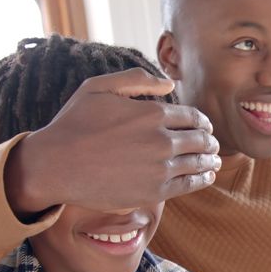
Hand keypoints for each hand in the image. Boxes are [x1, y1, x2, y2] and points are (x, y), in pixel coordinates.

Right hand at [6, 68, 219, 217]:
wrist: (56, 165)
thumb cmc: (74, 124)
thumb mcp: (99, 87)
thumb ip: (136, 79)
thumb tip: (170, 85)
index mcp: (152, 113)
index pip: (193, 117)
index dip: (203, 122)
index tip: (205, 127)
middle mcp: (161, 139)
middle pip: (201, 139)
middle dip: (210, 141)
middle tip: (213, 144)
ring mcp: (160, 167)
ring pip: (199, 162)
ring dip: (211, 160)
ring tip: (214, 160)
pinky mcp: (154, 191)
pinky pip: (189, 184)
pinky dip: (203, 179)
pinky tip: (207, 176)